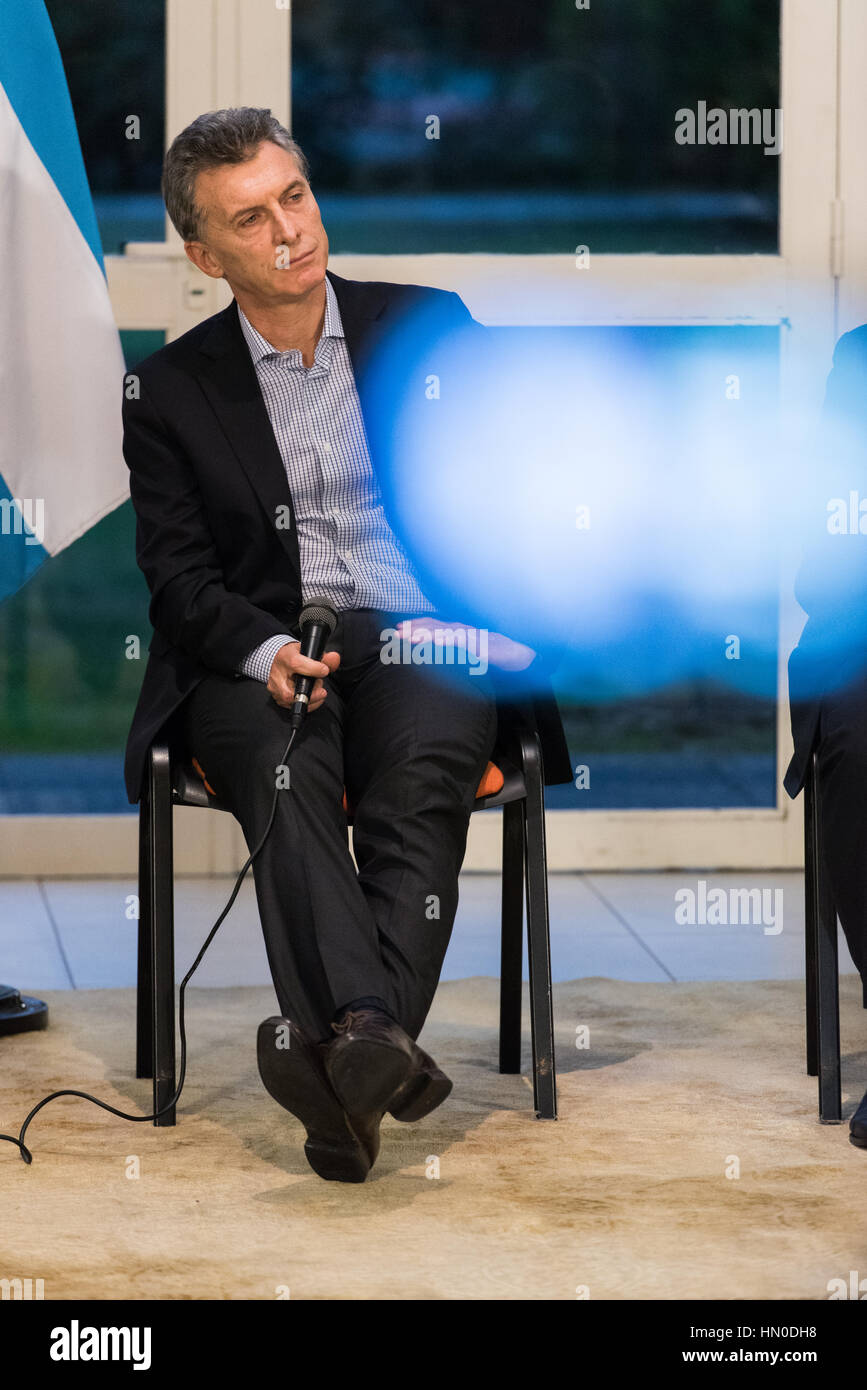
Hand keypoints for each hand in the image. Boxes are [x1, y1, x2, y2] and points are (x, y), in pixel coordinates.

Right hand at [266, 642, 340, 710]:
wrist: (276, 661)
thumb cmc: (293, 656)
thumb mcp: (308, 651)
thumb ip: (324, 657)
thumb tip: (334, 659)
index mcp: (285, 658)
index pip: (296, 664)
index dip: (313, 669)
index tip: (325, 671)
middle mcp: (277, 675)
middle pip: (290, 691)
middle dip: (312, 694)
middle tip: (322, 689)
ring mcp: (276, 688)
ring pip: (291, 701)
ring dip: (311, 700)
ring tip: (318, 692)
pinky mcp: (278, 698)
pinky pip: (292, 706)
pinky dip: (307, 704)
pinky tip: (314, 698)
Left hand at [396, 619, 535, 670]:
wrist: (518, 656)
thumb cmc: (492, 654)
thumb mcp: (467, 652)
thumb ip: (452, 651)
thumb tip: (434, 653)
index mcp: (457, 632)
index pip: (433, 626)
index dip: (416, 626)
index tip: (399, 629)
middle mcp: (461, 630)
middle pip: (434, 626)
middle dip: (414, 628)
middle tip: (396, 632)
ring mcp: (470, 635)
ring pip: (444, 632)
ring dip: (426, 633)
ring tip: (410, 636)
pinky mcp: (479, 644)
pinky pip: (460, 641)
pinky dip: (447, 640)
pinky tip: (436, 641)